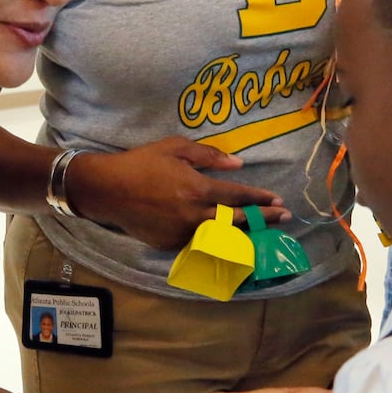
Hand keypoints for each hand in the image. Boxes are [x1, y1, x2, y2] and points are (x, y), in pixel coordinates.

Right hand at [71, 137, 289, 250]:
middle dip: (263, 220)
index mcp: (197, 188)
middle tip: (283, 219)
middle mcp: (194, 214)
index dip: (260, 199)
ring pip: (222, 237)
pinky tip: (228, 240)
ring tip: (262, 232)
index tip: (278, 201)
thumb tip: (238, 164)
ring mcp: (182, 233)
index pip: (238, 196)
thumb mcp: (175, 148)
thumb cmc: (142, 162)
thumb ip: (209, 156)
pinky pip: (199, 243)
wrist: (108, 190)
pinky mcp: (171, 244)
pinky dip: (215, 241)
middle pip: (238, 220)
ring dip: (244, 235)